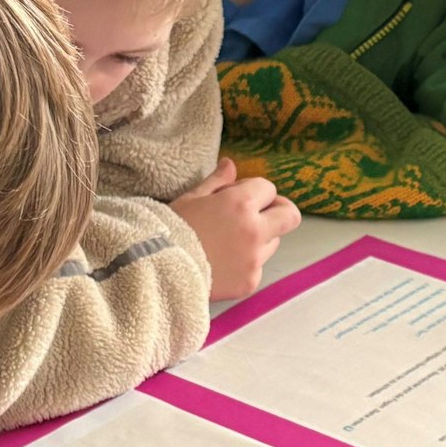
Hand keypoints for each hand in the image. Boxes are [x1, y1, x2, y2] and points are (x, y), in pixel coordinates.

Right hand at [170, 158, 302, 299]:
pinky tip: (222, 263)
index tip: (238, 196)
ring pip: (273, 242)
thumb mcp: (191, 199)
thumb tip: (230, 164)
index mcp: (241, 204)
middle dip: (278, 211)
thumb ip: (217, 181)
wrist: (156, 272)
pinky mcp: (250, 282)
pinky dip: (246, 263)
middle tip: (258, 215)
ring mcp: (255, 259)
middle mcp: (254, 231)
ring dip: (260, 238)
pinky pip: (258, 267)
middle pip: (290, 216)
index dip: (254, 191)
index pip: (269, 188)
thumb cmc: (170, 230)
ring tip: (229, 242)